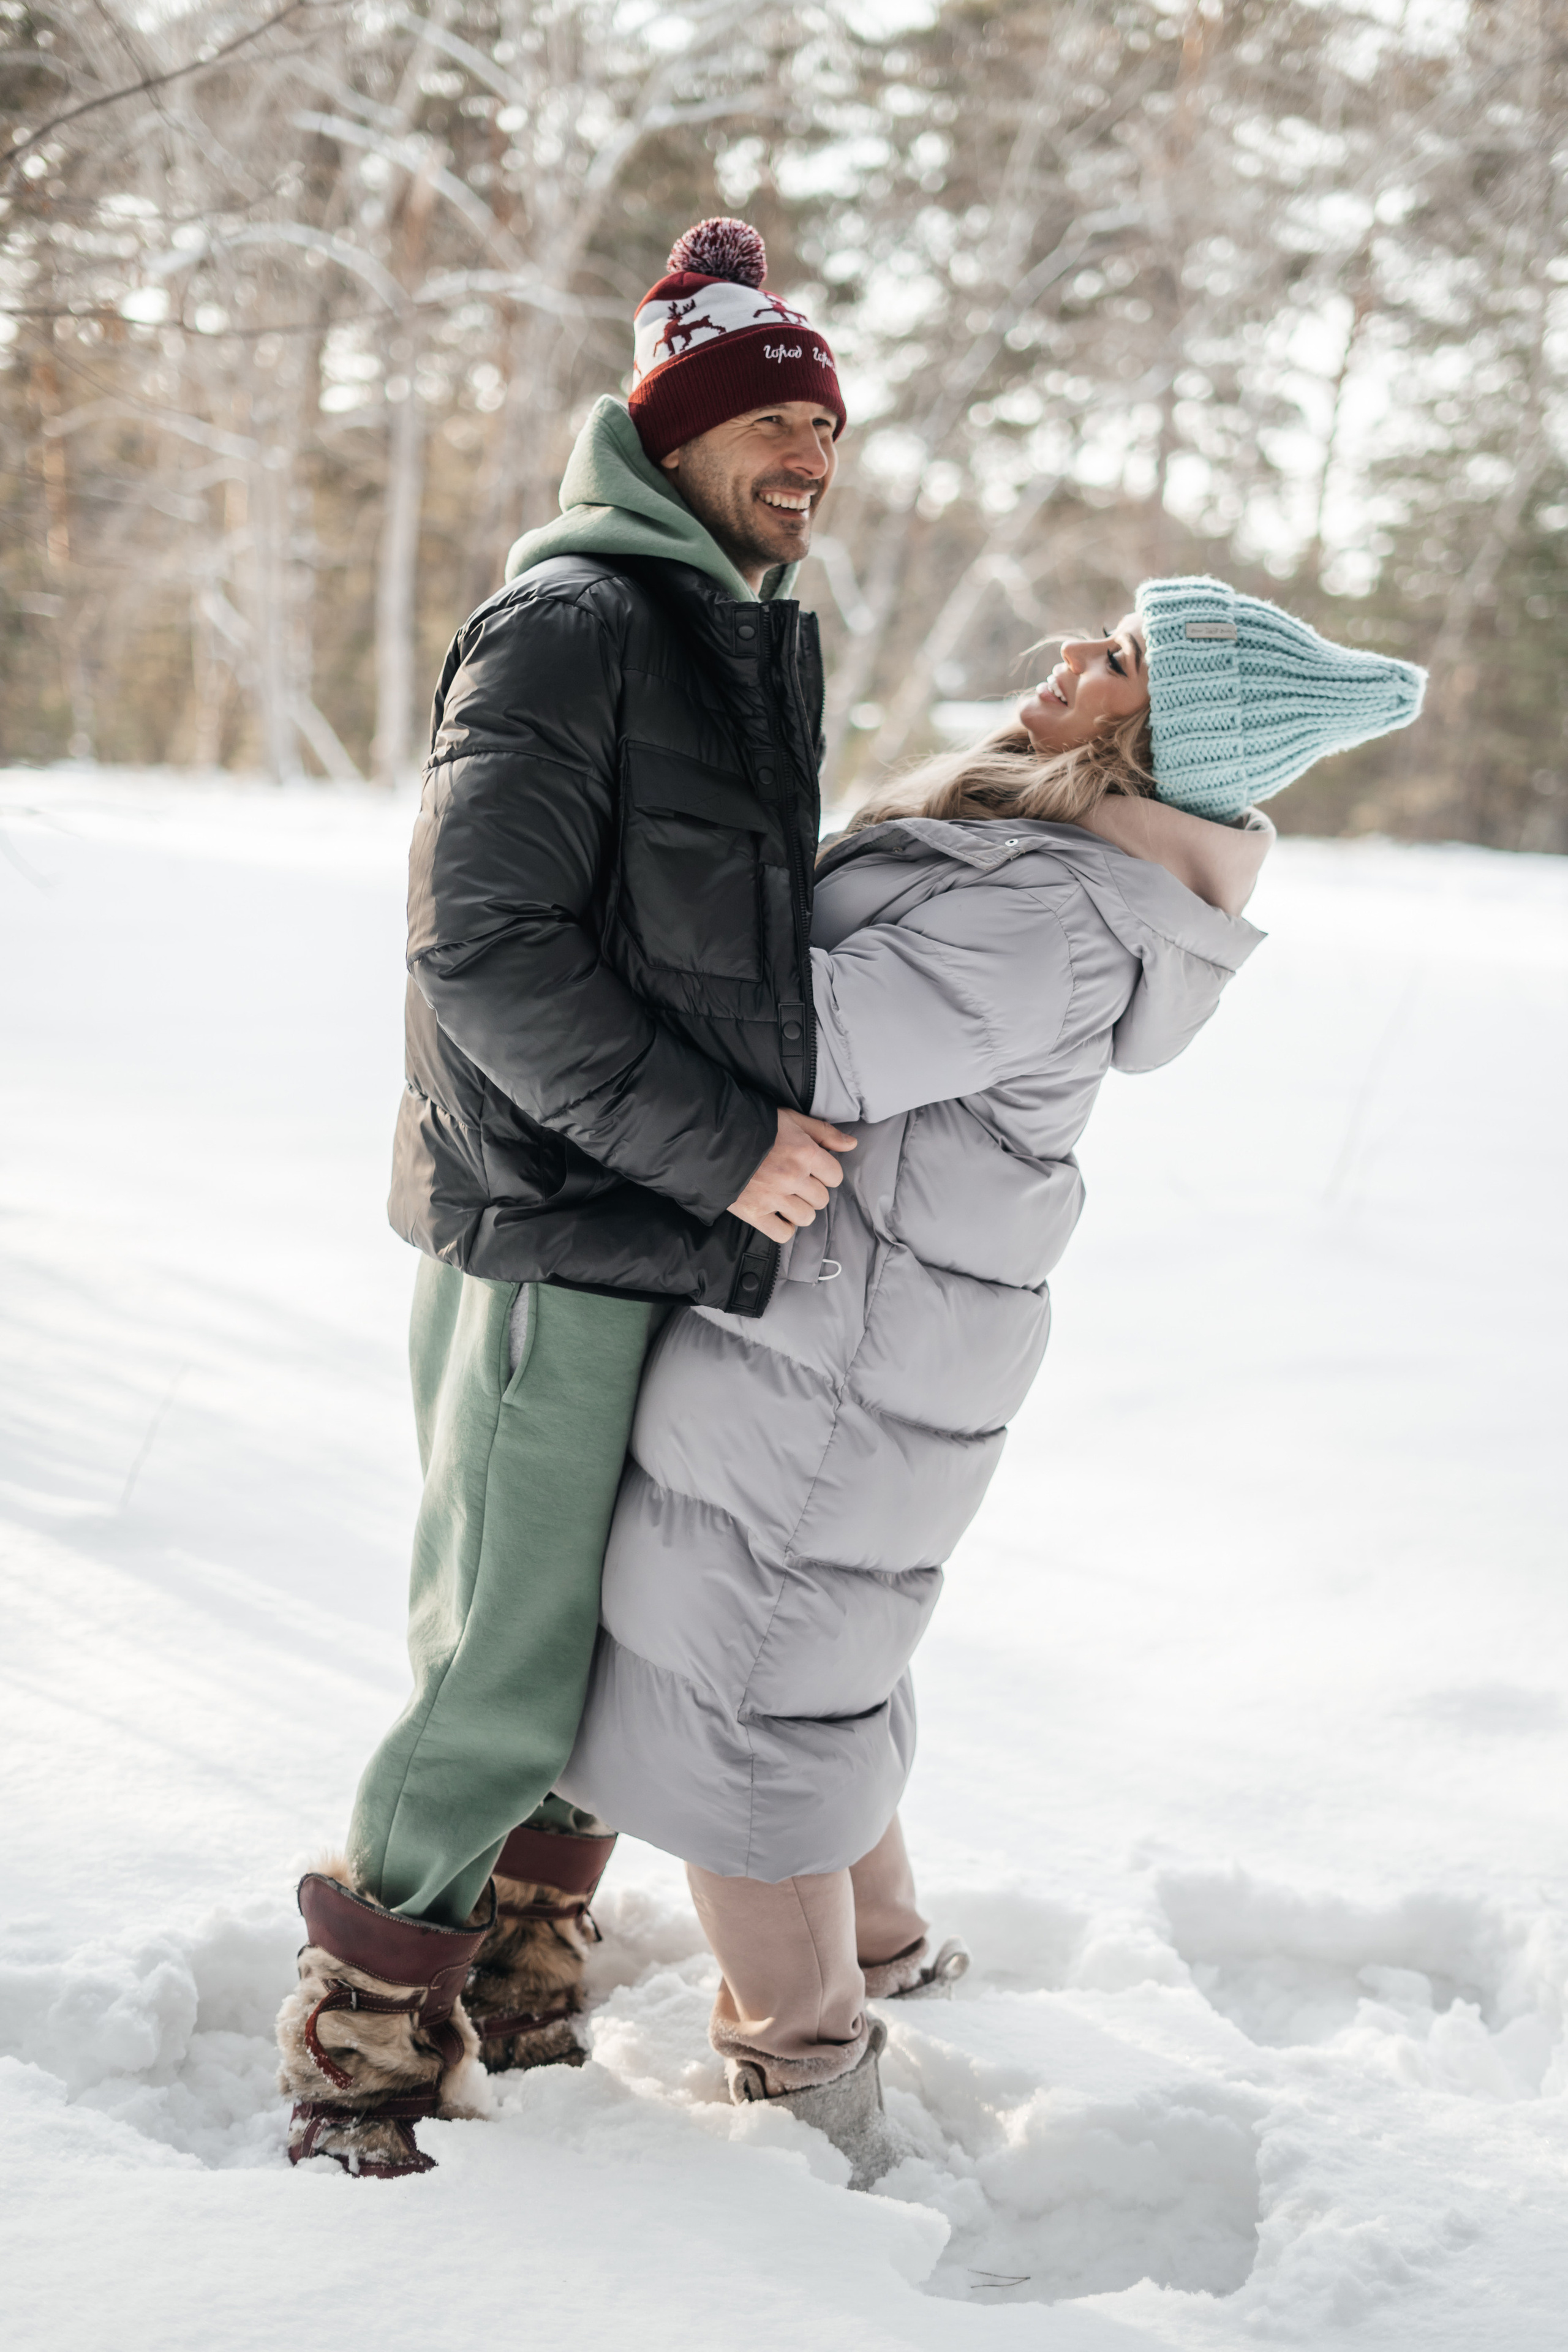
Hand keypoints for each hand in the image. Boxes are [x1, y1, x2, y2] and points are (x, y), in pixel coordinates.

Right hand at [729, 1109, 856, 1243]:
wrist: (710, 1138)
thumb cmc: (753, 1126)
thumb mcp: (791, 1119)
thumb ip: (824, 1132)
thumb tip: (851, 1145)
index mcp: (804, 1152)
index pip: (835, 1176)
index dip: (826, 1173)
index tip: (813, 1169)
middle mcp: (792, 1177)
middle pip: (821, 1199)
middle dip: (812, 1191)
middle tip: (796, 1182)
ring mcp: (773, 1197)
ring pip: (806, 1217)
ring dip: (800, 1210)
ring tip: (787, 1198)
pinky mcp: (754, 1213)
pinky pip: (782, 1234)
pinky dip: (783, 1227)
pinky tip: (778, 1214)